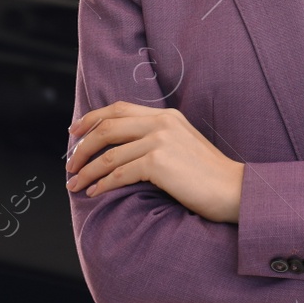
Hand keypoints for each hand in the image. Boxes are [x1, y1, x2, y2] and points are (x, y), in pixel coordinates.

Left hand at [65, 102, 245, 223]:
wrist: (234, 189)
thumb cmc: (209, 175)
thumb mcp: (183, 146)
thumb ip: (158, 139)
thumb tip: (124, 149)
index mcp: (167, 116)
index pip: (119, 109)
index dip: (91, 119)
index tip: (74, 133)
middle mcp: (162, 123)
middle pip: (107, 127)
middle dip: (82, 146)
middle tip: (69, 164)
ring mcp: (160, 140)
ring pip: (109, 154)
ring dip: (87, 171)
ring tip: (75, 184)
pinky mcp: (159, 162)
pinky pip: (119, 174)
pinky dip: (101, 185)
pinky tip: (94, 193)